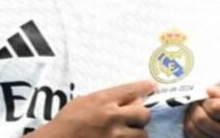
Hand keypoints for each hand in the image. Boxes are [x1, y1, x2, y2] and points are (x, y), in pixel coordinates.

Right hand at [28, 80, 155, 137]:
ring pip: (142, 134)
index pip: (132, 90)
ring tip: (127, 132)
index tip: (152, 86)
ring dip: (137, 133)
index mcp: (103, 100)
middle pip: (144, 114)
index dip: (145, 87)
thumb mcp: (83, 102)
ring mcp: (115, 136)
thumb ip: (105, 100)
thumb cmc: (67, 121)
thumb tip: (128, 100)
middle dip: (142, 115)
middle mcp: (112, 117)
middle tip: (136, 117)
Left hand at [183, 81, 219, 137]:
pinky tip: (198, 123)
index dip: (207, 100)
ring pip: (193, 130)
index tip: (209, 99)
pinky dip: (191, 127)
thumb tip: (210, 91)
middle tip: (199, 104)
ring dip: (191, 117)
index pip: (214, 107)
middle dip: (196, 107)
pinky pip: (192, 137)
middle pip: (201, 119)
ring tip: (198, 112)